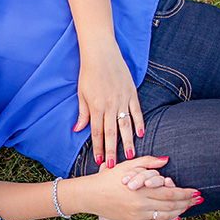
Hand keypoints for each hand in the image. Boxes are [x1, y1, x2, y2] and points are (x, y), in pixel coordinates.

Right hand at [64, 157, 200, 219]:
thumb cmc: (108, 178)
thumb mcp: (127, 166)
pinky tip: (176, 218)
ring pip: (166, 216)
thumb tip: (166, 160)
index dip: (185, 193)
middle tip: (198, 199)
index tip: (196, 191)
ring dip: (180, 212)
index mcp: (141, 190)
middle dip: (187, 202)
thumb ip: (147, 162)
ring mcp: (137, 216)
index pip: (170, 193)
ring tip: (190, 206)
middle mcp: (141, 205)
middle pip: (171, 206)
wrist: (90, 196)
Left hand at [74, 45, 142, 168]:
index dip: (99, 147)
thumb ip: (83, 113)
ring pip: (126, 125)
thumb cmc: (88, 73)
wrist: (101, 53)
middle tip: (114, 165)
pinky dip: (139, 123)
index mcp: (96, 107)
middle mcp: (110, 105)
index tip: (100, 160)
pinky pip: (137, 111)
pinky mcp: (131, 92)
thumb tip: (78, 130)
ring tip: (130, 155)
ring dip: (127, 141)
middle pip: (111, 133)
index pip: (97, 132)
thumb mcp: (82, 94)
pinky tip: (141, 134)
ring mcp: (122, 99)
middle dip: (112, 150)